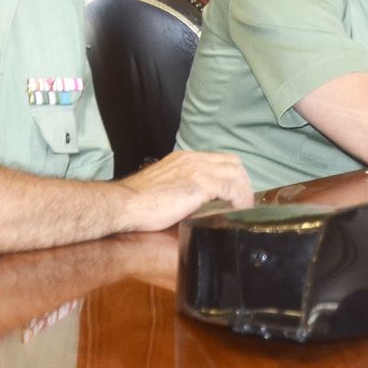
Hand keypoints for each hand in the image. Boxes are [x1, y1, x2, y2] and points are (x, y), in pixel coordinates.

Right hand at [117, 151, 254, 231]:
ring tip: (242, 207)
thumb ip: (181, 186)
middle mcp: (194, 159)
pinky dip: (240, 199)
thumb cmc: (138, 202)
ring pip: (236, 174)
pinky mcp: (202, 184)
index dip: (231, 175)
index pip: (219, 159)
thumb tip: (193, 201)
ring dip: (243, 191)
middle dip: (242, 181)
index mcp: (184, 158)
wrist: (124, 204)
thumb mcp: (164, 185)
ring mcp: (199, 169)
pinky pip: (232, 188)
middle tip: (242, 201)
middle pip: (232, 163)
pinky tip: (238, 210)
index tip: (234, 193)